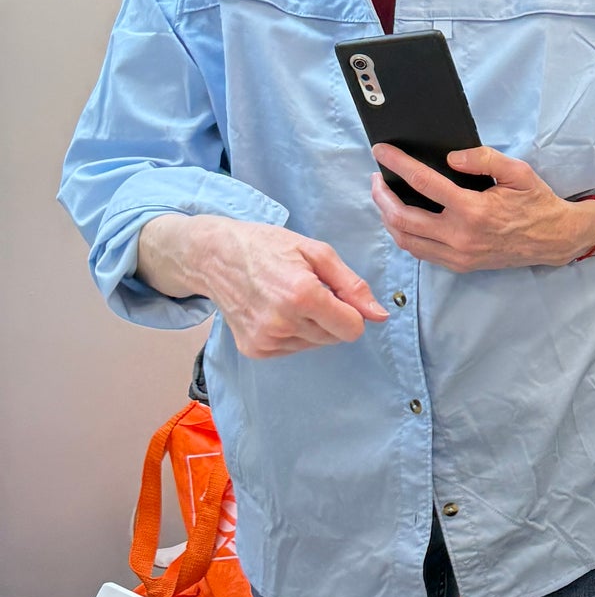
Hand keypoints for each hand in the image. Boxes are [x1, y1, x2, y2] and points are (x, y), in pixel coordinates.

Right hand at [137, 215, 386, 358]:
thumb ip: (352, 285)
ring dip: (311, 325)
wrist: (213, 257)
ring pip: (315, 344)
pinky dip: (292, 332)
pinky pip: (293, 349)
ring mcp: (266, 340)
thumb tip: (380, 315)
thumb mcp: (316, 252)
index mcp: (301, 295)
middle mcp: (282, 323)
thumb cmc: (266, 247)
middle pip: (335, 337)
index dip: (351, 311)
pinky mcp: (254, 350)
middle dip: (331, 316)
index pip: (352, 328)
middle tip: (307, 289)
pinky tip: (275, 310)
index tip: (335, 293)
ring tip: (287, 298)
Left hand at [369, 145, 594, 270]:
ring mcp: (458, 255)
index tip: (381, 152)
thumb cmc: (536, 203)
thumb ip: (483, 159)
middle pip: (402, 218)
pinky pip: (420, 252)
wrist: (554, 239)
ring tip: (384, 199)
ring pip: (406, 240)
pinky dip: (404, 235)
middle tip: (376, 179)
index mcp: (473, 210)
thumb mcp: (518, 172)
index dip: (397, 164)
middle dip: (381, 196)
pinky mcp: (459, 265)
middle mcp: (461, 236)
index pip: (423, 183)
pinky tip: (402, 219)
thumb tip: (450, 157)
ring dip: (387, 218)